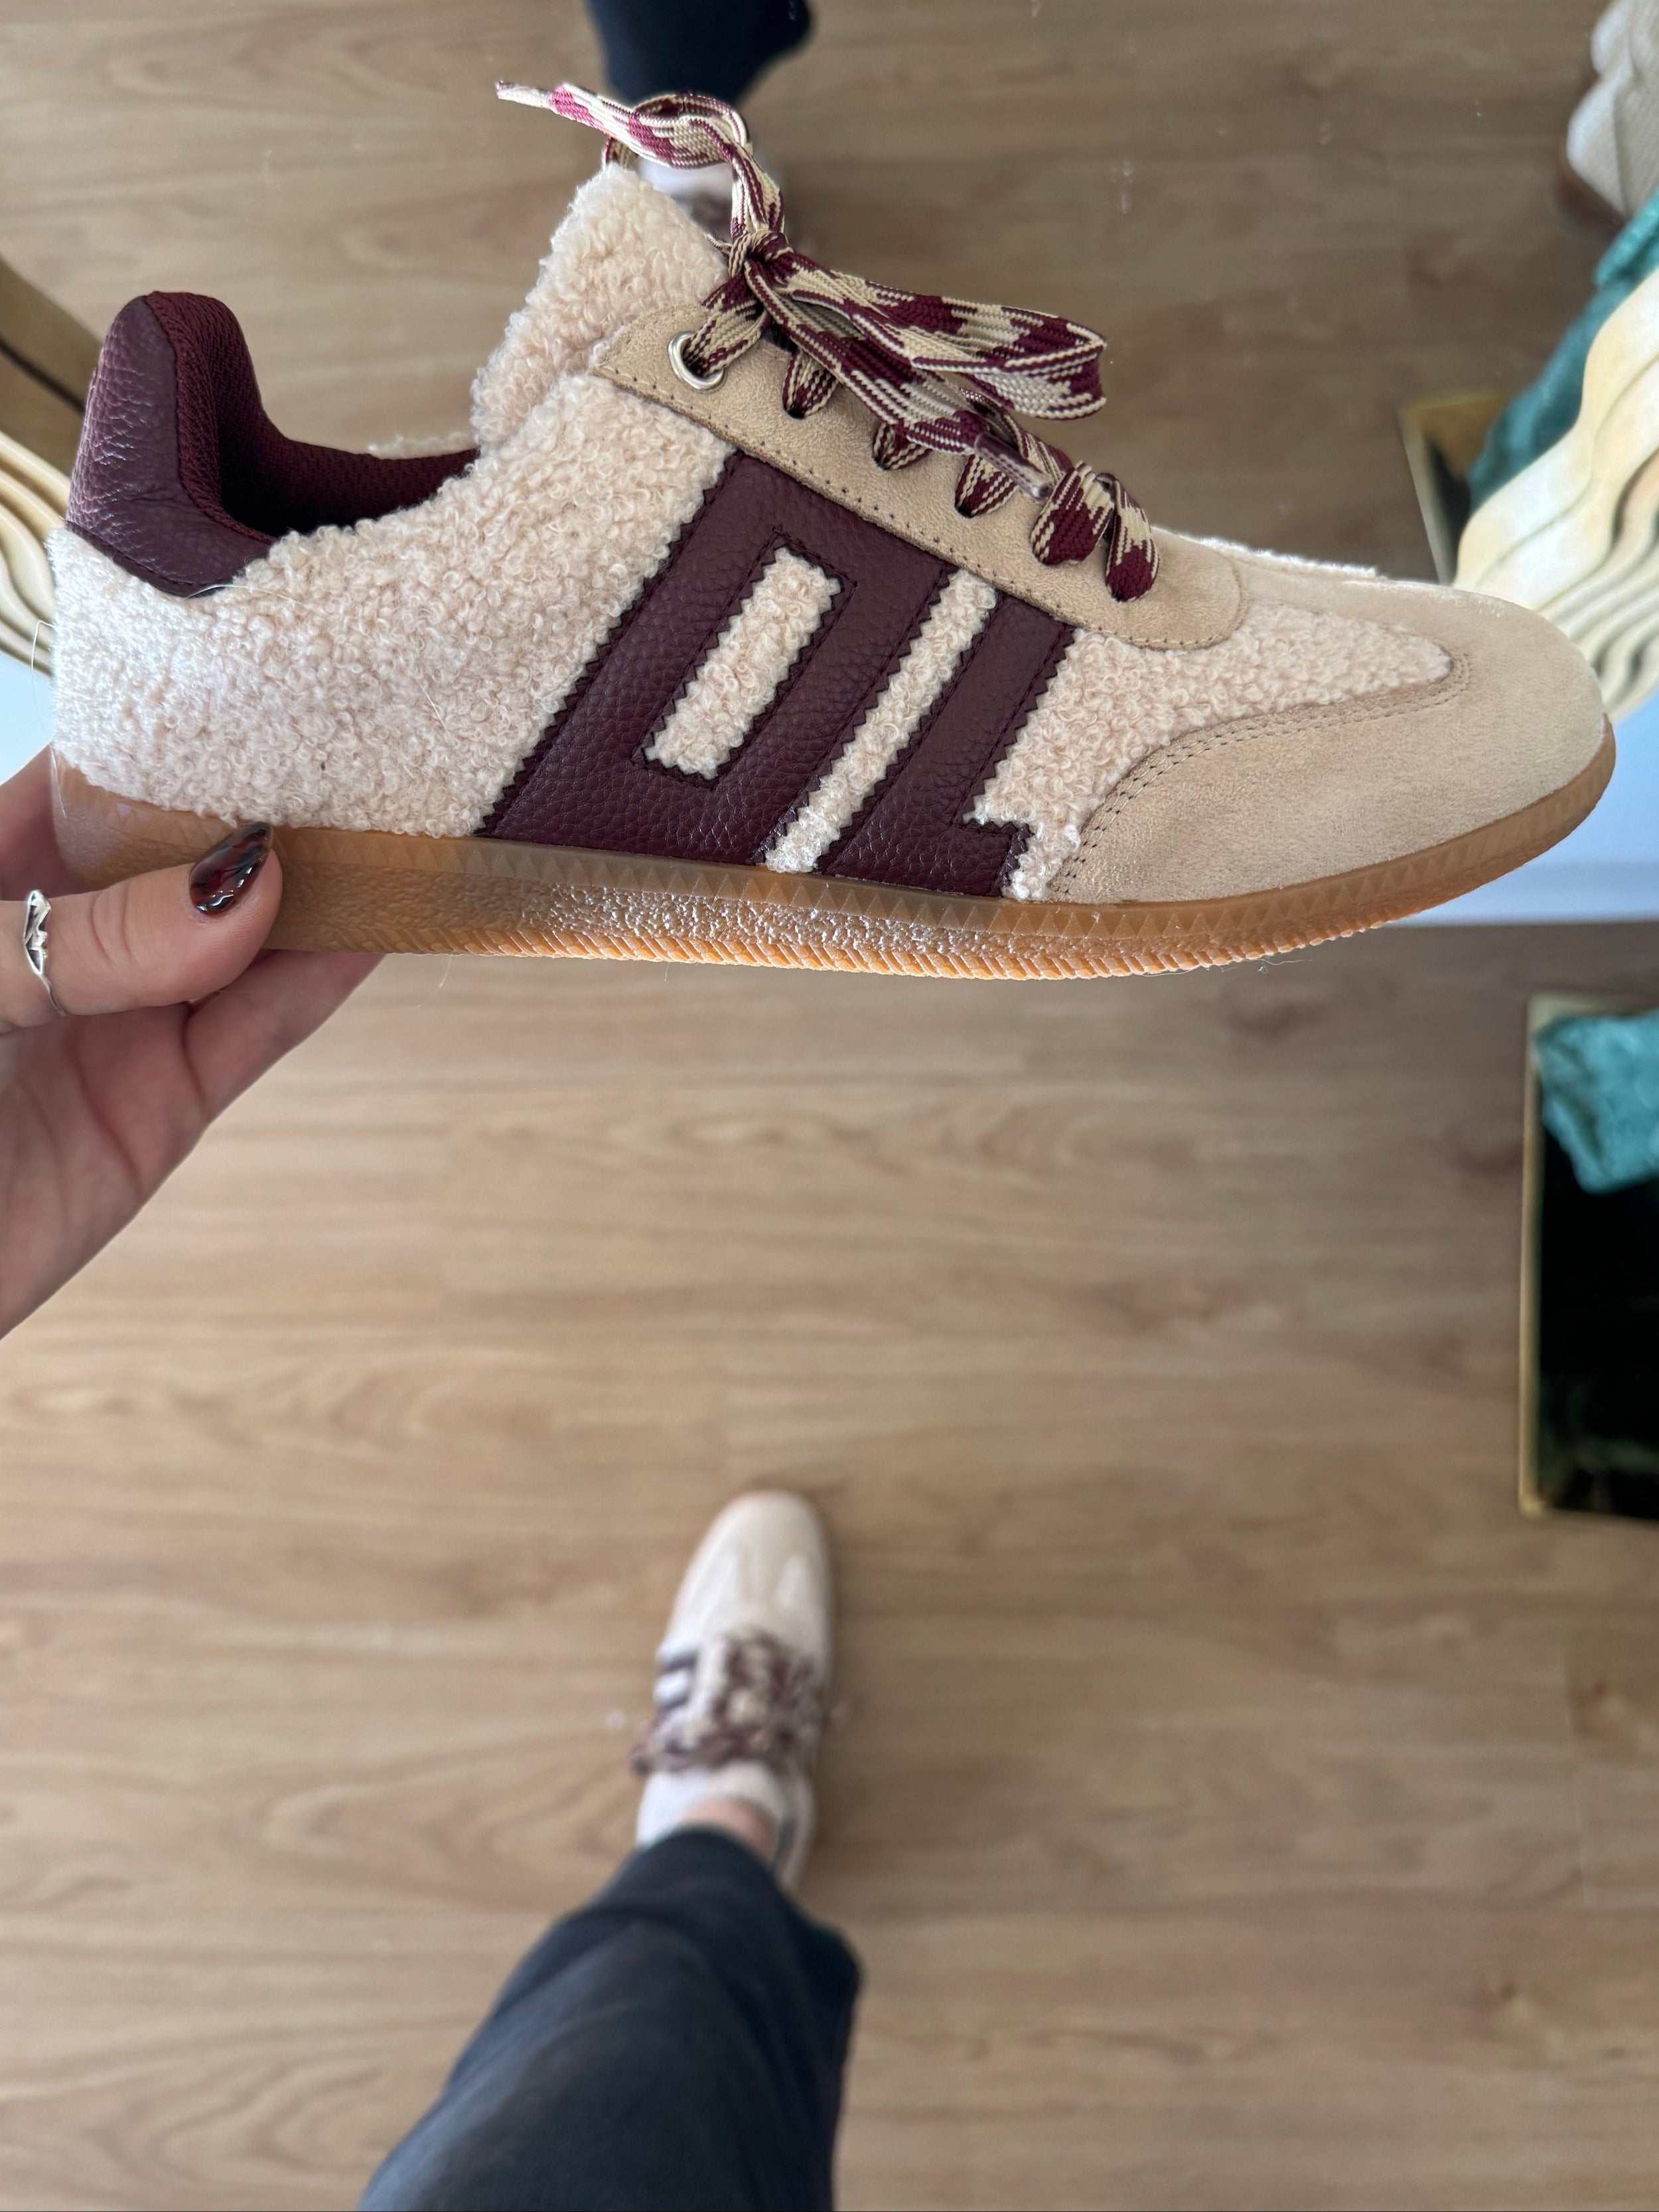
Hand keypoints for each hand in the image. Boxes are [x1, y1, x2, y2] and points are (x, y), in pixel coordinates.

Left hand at [0, 750, 376, 1335]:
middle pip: (186, 855)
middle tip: (384, 748)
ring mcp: (112, 1021)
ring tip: (409, 825)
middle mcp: (55, 936)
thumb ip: (84, 937)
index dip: (188, 733)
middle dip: (275, 806)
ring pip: (238, 942)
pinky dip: (316, 985)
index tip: (285, 683)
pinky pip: (250, 1033)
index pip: (97, 778)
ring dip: (321, 892)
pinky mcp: (157, 1111)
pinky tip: (378, 925)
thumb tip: (244, 883)